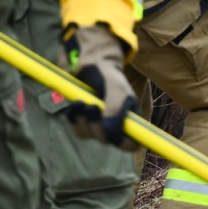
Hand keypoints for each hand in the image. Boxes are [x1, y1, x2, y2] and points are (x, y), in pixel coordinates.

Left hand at [58, 23, 139, 149]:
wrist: (89, 64)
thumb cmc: (108, 74)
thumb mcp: (116, 87)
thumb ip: (116, 108)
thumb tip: (109, 132)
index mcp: (130, 119)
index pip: (133, 144)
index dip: (125, 144)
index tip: (115, 136)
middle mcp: (115, 125)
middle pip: (107, 140)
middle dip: (97, 125)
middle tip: (91, 106)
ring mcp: (98, 124)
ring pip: (91, 135)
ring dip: (83, 120)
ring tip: (80, 102)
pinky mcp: (84, 121)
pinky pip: (78, 130)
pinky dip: (74, 119)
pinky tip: (74, 107)